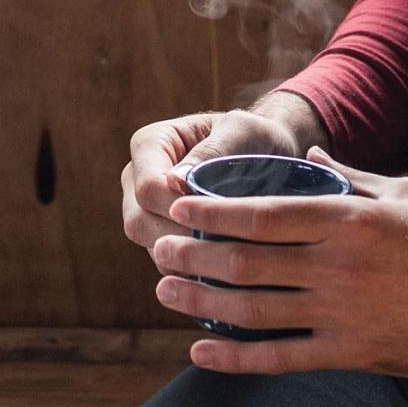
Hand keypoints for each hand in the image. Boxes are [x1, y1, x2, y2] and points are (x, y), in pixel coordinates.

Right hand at [118, 104, 305, 258]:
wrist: (271, 158)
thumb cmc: (256, 138)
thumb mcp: (241, 132)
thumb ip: (210, 152)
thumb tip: (174, 183)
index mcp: (149, 145)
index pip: (147, 188)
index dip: (178, 208)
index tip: (221, 217)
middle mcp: (137, 181)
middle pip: (139, 222)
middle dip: (181, 239)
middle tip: (227, 246)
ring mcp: (146, 213)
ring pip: (152, 248)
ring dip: (189, 260)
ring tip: (231, 259)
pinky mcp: (163, 240)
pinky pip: (169, 266)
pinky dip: (195, 274)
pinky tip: (227, 274)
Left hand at [152, 151, 407, 379]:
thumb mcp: (403, 191)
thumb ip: (348, 175)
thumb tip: (307, 154)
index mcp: (346, 220)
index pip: (262, 214)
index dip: (213, 212)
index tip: (178, 207)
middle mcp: (336, 266)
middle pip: (247, 261)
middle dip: (194, 255)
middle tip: (160, 250)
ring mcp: (340, 313)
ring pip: (254, 309)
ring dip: (202, 300)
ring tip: (166, 292)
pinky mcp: (349, 353)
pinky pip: (281, 356)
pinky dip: (236, 355)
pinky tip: (203, 347)